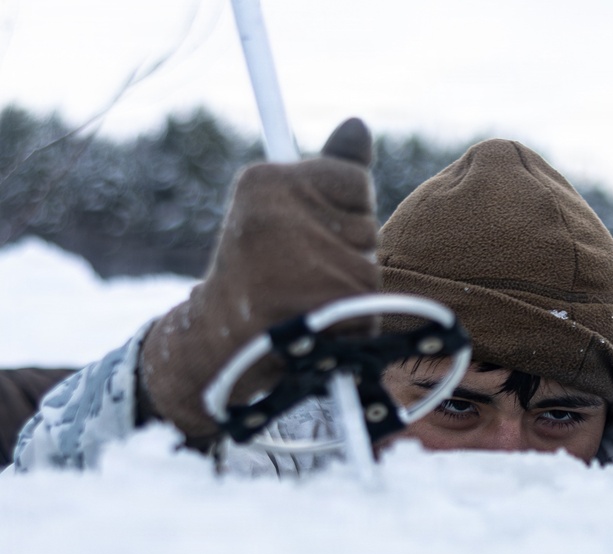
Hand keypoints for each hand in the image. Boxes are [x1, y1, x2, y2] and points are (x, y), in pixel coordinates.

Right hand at [139, 118, 378, 442]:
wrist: (221, 349)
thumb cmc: (259, 272)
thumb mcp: (282, 211)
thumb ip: (329, 171)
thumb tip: (359, 125)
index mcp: (264, 182)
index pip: (355, 182)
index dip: (341, 215)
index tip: (303, 237)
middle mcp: (278, 215)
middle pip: (367, 225)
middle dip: (347, 253)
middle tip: (299, 275)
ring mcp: (302, 260)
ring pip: (368, 267)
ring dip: (349, 290)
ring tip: (304, 301)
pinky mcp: (324, 307)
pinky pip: (369, 309)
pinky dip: (352, 324)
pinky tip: (315, 328)